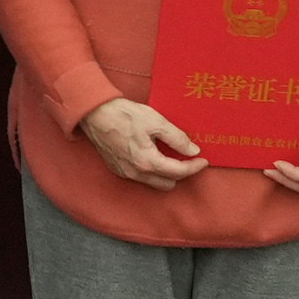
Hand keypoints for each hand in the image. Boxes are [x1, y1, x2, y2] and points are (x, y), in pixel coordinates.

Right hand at [74, 95, 208, 190]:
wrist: (95, 114)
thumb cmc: (125, 115)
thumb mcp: (156, 122)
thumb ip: (177, 138)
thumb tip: (193, 150)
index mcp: (148, 162)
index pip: (179, 172)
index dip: (195, 167)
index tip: (203, 159)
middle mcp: (137, 173)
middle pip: (168, 184)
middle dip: (180, 173)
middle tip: (186, 158)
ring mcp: (125, 173)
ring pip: (154, 183)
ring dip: (165, 174)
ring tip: (170, 156)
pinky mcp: (117, 169)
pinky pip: (141, 177)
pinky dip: (151, 170)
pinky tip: (152, 155)